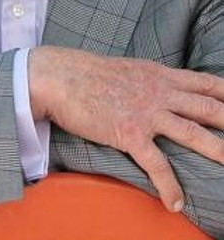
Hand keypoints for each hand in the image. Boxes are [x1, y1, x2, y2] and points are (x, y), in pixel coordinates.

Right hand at [29, 46, 223, 212]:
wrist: (62, 76)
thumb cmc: (90, 73)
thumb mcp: (129, 69)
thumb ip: (151, 80)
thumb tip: (164, 89)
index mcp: (160, 75)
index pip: (205, 83)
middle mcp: (159, 91)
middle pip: (208, 108)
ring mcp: (146, 112)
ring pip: (192, 134)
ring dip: (218, 152)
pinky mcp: (128, 133)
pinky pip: (156, 163)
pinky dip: (169, 185)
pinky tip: (176, 202)